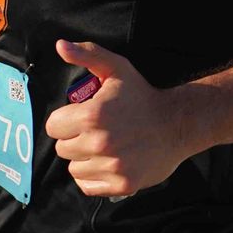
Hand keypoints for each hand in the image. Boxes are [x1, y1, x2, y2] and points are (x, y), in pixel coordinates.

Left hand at [44, 40, 190, 197]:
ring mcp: (112, 166)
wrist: (178, 123)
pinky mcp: (122, 184)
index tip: (81, 117)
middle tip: (95, 132)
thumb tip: (60, 46)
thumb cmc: (142, 95)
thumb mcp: (116, 68)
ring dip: (84, 159)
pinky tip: (107, 162)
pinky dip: (93, 177)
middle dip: (74, 139)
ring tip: (103, 147)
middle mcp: (99, 143)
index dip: (65, 121)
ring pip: (74, 169)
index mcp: (91, 115)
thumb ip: (87, 54)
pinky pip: (88, 186)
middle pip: (63, 149)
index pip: (53, 127)